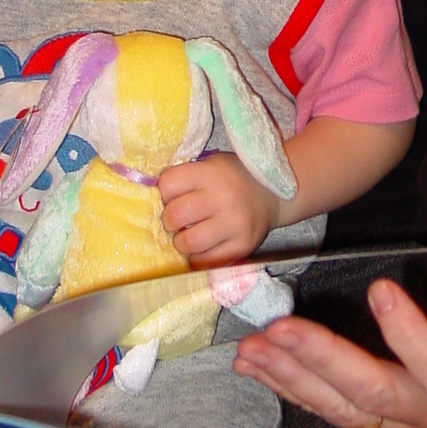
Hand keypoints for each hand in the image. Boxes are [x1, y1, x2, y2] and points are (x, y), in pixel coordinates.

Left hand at [158, 153, 279, 266]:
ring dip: (181, 242)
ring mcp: (234, 224)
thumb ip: (187, 177)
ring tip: (188, 235)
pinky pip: (204, 261)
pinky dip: (197, 257)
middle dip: (170, 221)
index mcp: (211, 173)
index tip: (171, 196)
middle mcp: (222, 197)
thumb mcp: (212, 166)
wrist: (274, 195)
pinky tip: (203, 247)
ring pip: (187, 243)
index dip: (164, 192)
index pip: (168, 184)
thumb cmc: (234, 179)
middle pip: (174, 216)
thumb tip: (151, 196)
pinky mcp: (241, 247)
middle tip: (177, 220)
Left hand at [233, 230, 426, 427]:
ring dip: (295, 379)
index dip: (413, 336)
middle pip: (379, 396)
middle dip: (325, 362)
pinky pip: (335, 413)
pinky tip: (259, 366)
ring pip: (346, 411)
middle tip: (279, 330)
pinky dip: (294, 389)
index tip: (381, 289)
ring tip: (253, 350)